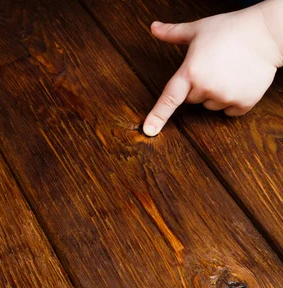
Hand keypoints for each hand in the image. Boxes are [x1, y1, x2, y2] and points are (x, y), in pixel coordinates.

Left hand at [143, 3, 282, 136]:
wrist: (267, 33)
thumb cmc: (231, 29)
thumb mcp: (198, 29)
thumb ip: (173, 33)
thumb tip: (153, 28)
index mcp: (190, 71)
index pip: (169, 98)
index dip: (158, 116)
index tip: (149, 130)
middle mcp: (206, 87)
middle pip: (191, 99)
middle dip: (198, 87)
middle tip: (213, 67)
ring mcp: (225, 96)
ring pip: (210, 106)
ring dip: (216, 94)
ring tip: (229, 71)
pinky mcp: (243, 102)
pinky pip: (230, 112)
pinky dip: (234, 101)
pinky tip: (240, 82)